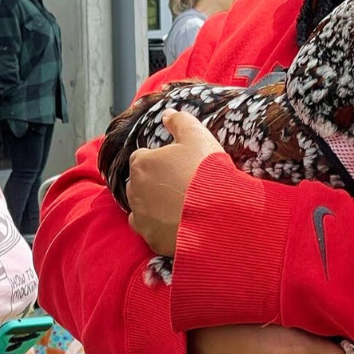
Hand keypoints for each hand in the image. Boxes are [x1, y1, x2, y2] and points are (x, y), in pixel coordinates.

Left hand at [127, 110, 223, 257]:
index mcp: (142, 163)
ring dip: (156, 205)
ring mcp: (141, 217)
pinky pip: (152, 230)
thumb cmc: (207, 171)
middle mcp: (134, 190)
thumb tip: (167, 114)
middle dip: (155, 183)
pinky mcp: (151, 239)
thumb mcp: (197, 136)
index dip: (161, 160)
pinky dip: (161, 227)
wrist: (219, 214)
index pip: (143, 157)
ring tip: (182, 205)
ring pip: (143, 207)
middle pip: (140, 183)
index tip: (178, 165)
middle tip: (182, 185)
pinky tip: (181, 223)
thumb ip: (180, 121)